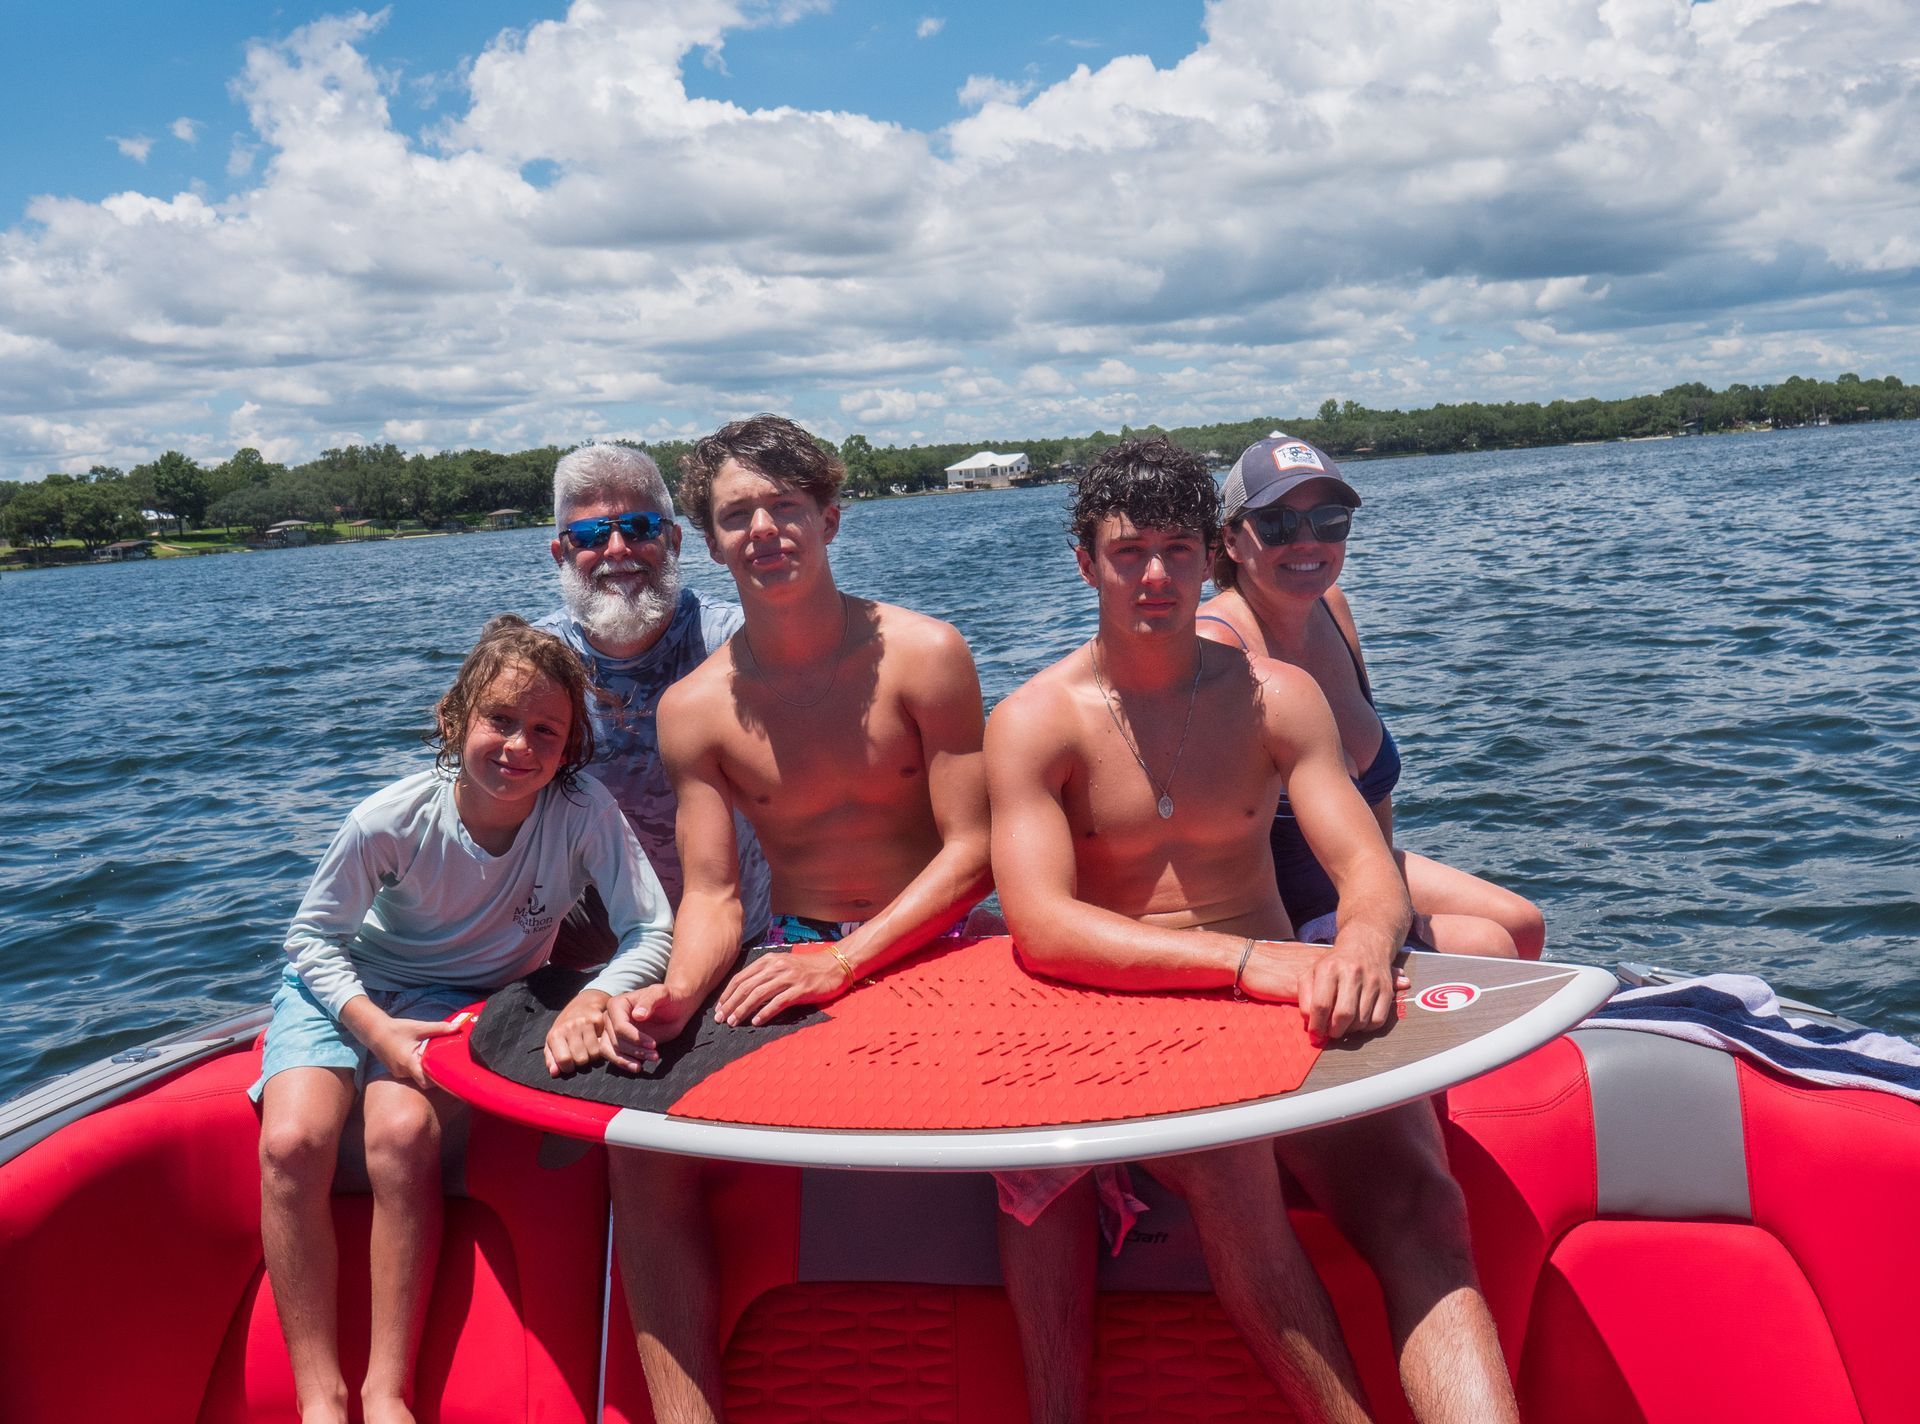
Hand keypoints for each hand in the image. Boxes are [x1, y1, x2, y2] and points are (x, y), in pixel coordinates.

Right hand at [366, 1013, 460, 1088]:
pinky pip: (411, 1073)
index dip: (439, 1079)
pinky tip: (424, 1057)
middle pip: (424, 1080)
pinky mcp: (397, 1070)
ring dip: (426, 1069)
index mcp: (409, 1063)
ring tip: (437, 1058)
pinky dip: (419, 1067)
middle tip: (448, 1064)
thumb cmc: (396, 1029)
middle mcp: (403, 1072)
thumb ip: (439, 1028)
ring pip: (418, 1076)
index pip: (426, 1082)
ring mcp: (399, 1073)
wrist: (374, 1031)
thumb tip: (458, 1026)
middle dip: (435, 1073)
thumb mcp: (419, 1027)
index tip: (450, 1072)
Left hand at [543, 988, 614, 1077]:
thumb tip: (554, 1073)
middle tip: (581, 1052)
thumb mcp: (553, 1041)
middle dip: (582, 1061)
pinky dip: (602, 1045)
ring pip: (594, 1054)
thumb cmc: (566, 1026)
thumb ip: (551, 1059)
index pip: (564, 1060)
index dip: (568, 1068)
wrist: (584, 1003)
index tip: (570, 1064)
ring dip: (593, 1055)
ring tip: (589, 1046)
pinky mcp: (599, 1020)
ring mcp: (585, 1022)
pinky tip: (597, 1039)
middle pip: (581, 1059)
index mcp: (555, 1034)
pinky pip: (604, 1044)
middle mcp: (570, 1027)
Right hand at [606, 983, 698, 1068]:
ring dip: (628, 1060)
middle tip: (655, 1055)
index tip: (653, 1044)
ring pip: (611, 1051)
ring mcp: (612, 1031)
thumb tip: (637, 1015)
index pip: (620, 1027)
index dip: (635, 1038)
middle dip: (636, 1051)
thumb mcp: (662, 993)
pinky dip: (624, 1063)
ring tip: (649, 1060)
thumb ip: (650, 1000)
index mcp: (617, 1004)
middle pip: (617, 1041)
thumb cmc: (668, 998)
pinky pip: (613, 1056)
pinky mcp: (618, 1043)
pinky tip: (638, 1066)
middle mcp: (610, 1018)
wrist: (675, 1008)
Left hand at [715, 949, 849, 1026]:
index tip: (719, 1007)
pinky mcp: (800, 989)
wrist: (834, 966)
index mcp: (769, 960)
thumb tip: (743, 992)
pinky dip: (765, 1013)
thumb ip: (765, 974)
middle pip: (746, 986)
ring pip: (759, 994)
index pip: (741, 977)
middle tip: (721, 1019)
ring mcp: (789, 978)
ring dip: (743, 1010)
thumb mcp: (783, 965)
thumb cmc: (807, 969)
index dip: (727, 993)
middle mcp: (776, 967)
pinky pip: (778, 1002)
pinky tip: (756, 1022)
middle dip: (731, 1004)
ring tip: (734, 1022)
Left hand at [1298, 941, 1400, 1042]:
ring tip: (1343, 1024)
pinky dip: (1367, 1027)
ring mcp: (1372, 981)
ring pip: (1361, 1020)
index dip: (1316, 1025)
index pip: (1321, 1005)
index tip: (1315, 1035)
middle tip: (1331, 1032)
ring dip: (1350, 1030)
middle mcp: (1352, 973)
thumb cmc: (1334, 964)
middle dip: (1334, 1031)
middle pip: (1343, 1015)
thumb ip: (1305, 997)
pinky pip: (1378, 1020)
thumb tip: (1310, 1023)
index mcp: (1329, 968)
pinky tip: (1359, 1021)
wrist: (1365, 944)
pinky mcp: (1386, 989)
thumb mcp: (1312, 972)